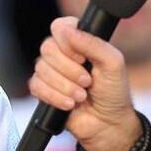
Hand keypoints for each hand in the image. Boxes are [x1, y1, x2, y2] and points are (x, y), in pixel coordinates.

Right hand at [28, 15, 142, 150]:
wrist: (108, 123)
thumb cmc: (114, 92)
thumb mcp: (113, 63)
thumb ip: (93, 43)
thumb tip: (68, 29)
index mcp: (79, 42)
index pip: (60, 27)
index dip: (68, 42)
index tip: (83, 58)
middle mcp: (63, 54)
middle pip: (48, 48)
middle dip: (69, 69)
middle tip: (87, 81)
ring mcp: (51, 72)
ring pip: (41, 69)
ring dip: (65, 86)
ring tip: (81, 96)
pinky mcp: (42, 91)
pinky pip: (36, 87)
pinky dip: (55, 97)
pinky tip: (69, 104)